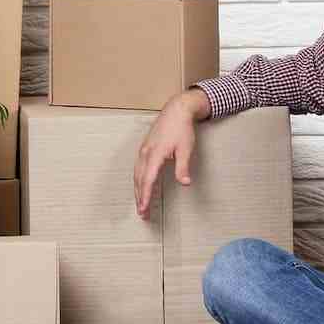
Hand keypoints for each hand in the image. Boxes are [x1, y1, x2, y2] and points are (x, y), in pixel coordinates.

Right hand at [132, 89, 205, 218]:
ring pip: (137, 174)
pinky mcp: (145, 148)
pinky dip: (138, 180)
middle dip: (139, 197)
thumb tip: (184, 183)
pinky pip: (138, 167)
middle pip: (139, 179)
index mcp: (155, 154)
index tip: (144, 209)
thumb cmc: (182, 128)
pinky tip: (141, 186)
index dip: (145, 196)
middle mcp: (146, 153)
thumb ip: (183, 167)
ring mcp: (144, 150)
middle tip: (143, 214)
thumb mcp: (186, 148)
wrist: (177, 110)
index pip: (148, 180)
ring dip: (138, 190)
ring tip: (141, 204)